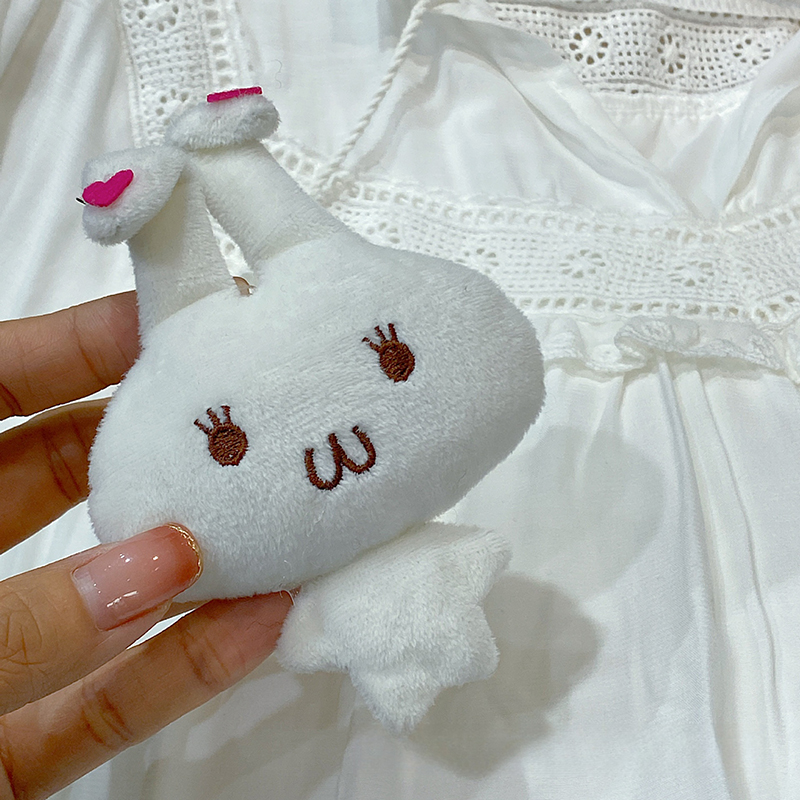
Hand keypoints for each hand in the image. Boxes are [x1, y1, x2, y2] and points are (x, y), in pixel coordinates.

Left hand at [0, 294, 291, 798]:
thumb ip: (21, 620)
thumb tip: (168, 565)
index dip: (76, 346)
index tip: (171, 322)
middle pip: (59, 477)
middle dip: (155, 440)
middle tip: (247, 410)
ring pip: (100, 592)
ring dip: (195, 560)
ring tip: (278, 513)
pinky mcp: (11, 754)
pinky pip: (106, 704)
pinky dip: (184, 669)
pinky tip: (259, 626)